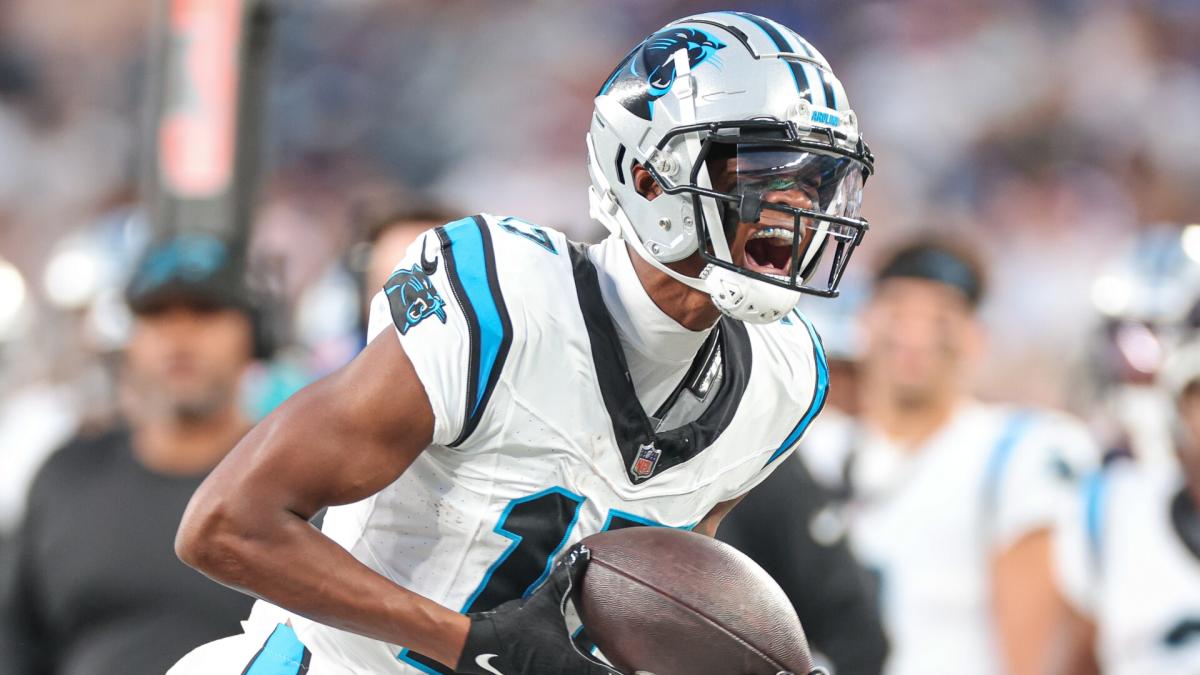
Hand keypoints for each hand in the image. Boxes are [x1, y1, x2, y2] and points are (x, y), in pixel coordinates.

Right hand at [456, 544, 619, 674]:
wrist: (478, 648)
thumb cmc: (513, 629)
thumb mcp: (544, 601)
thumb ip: (568, 577)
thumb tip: (584, 554)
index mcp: (575, 666)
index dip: (635, 673)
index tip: (646, 668)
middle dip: (614, 671)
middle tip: (635, 665)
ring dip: (595, 671)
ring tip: (610, 664)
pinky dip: (578, 671)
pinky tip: (581, 663)